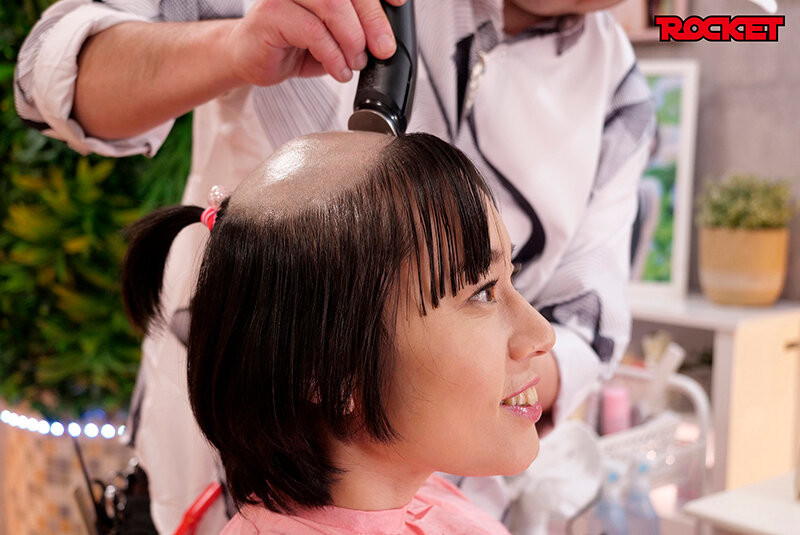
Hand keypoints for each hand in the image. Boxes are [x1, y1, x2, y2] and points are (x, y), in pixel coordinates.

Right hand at [224, 0, 405, 86]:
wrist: (251, 59)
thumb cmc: (292, 44)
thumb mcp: (335, 37)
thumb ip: (358, 32)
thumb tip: (386, 41)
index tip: (399, 2)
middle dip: (374, 21)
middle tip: (383, 48)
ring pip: (333, 6)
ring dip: (352, 40)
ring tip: (356, 62)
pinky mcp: (271, 14)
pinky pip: (313, 31)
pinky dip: (333, 55)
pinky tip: (339, 70)